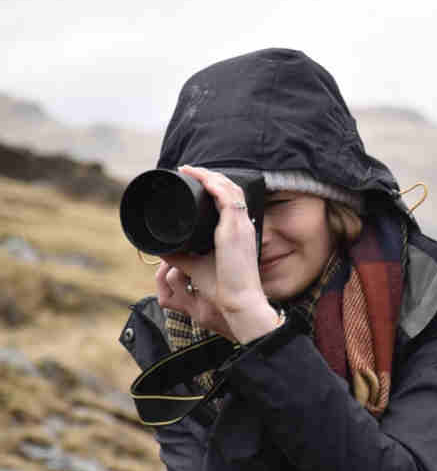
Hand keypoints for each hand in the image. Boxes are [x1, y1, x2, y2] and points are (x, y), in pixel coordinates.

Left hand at [157, 166, 280, 343]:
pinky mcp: (235, 227)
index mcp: (239, 234)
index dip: (216, 187)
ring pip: (229, 188)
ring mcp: (241, 225)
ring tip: (189, 169)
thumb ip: (179, 256)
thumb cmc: (224, 290)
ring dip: (209, 175)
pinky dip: (211, 182)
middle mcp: (243, 226)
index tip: (196, 181)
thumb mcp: (196, 267)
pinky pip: (225, 195)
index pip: (232, 202)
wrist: (238, 301)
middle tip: (189, 170)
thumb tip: (160, 246)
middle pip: (231, 189)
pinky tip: (196, 175)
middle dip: (210, 176)